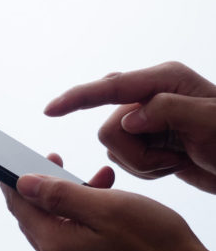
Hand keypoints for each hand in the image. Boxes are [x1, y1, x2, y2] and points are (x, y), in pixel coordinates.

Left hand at [1, 164, 215, 250]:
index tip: (6, 163)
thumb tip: (23, 183)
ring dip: (72, 202)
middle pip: (37, 220)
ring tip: (98, 180)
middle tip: (55, 161)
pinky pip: (77, 246)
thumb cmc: (159, 247)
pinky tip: (108, 208)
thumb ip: (60, 194)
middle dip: (44, 188)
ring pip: (60, 230)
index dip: (12, 182)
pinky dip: (85, 222)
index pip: (19, 208)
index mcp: (56, 247)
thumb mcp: (108, 207)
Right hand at [44, 61, 215, 192]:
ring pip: (115, 147)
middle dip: (133, 151)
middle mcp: (151, 95)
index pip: (110, 87)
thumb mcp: (210, 121)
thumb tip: (127, 118)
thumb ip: (165, 111)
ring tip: (177, 161)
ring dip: (144, 164)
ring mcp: (149, 119)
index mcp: (163, 80)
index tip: (51, 110)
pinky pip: (125, 159)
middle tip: (170, 159)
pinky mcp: (149, 140)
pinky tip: (174, 165)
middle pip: (108, 126)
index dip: (77, 99)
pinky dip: (148, 170)